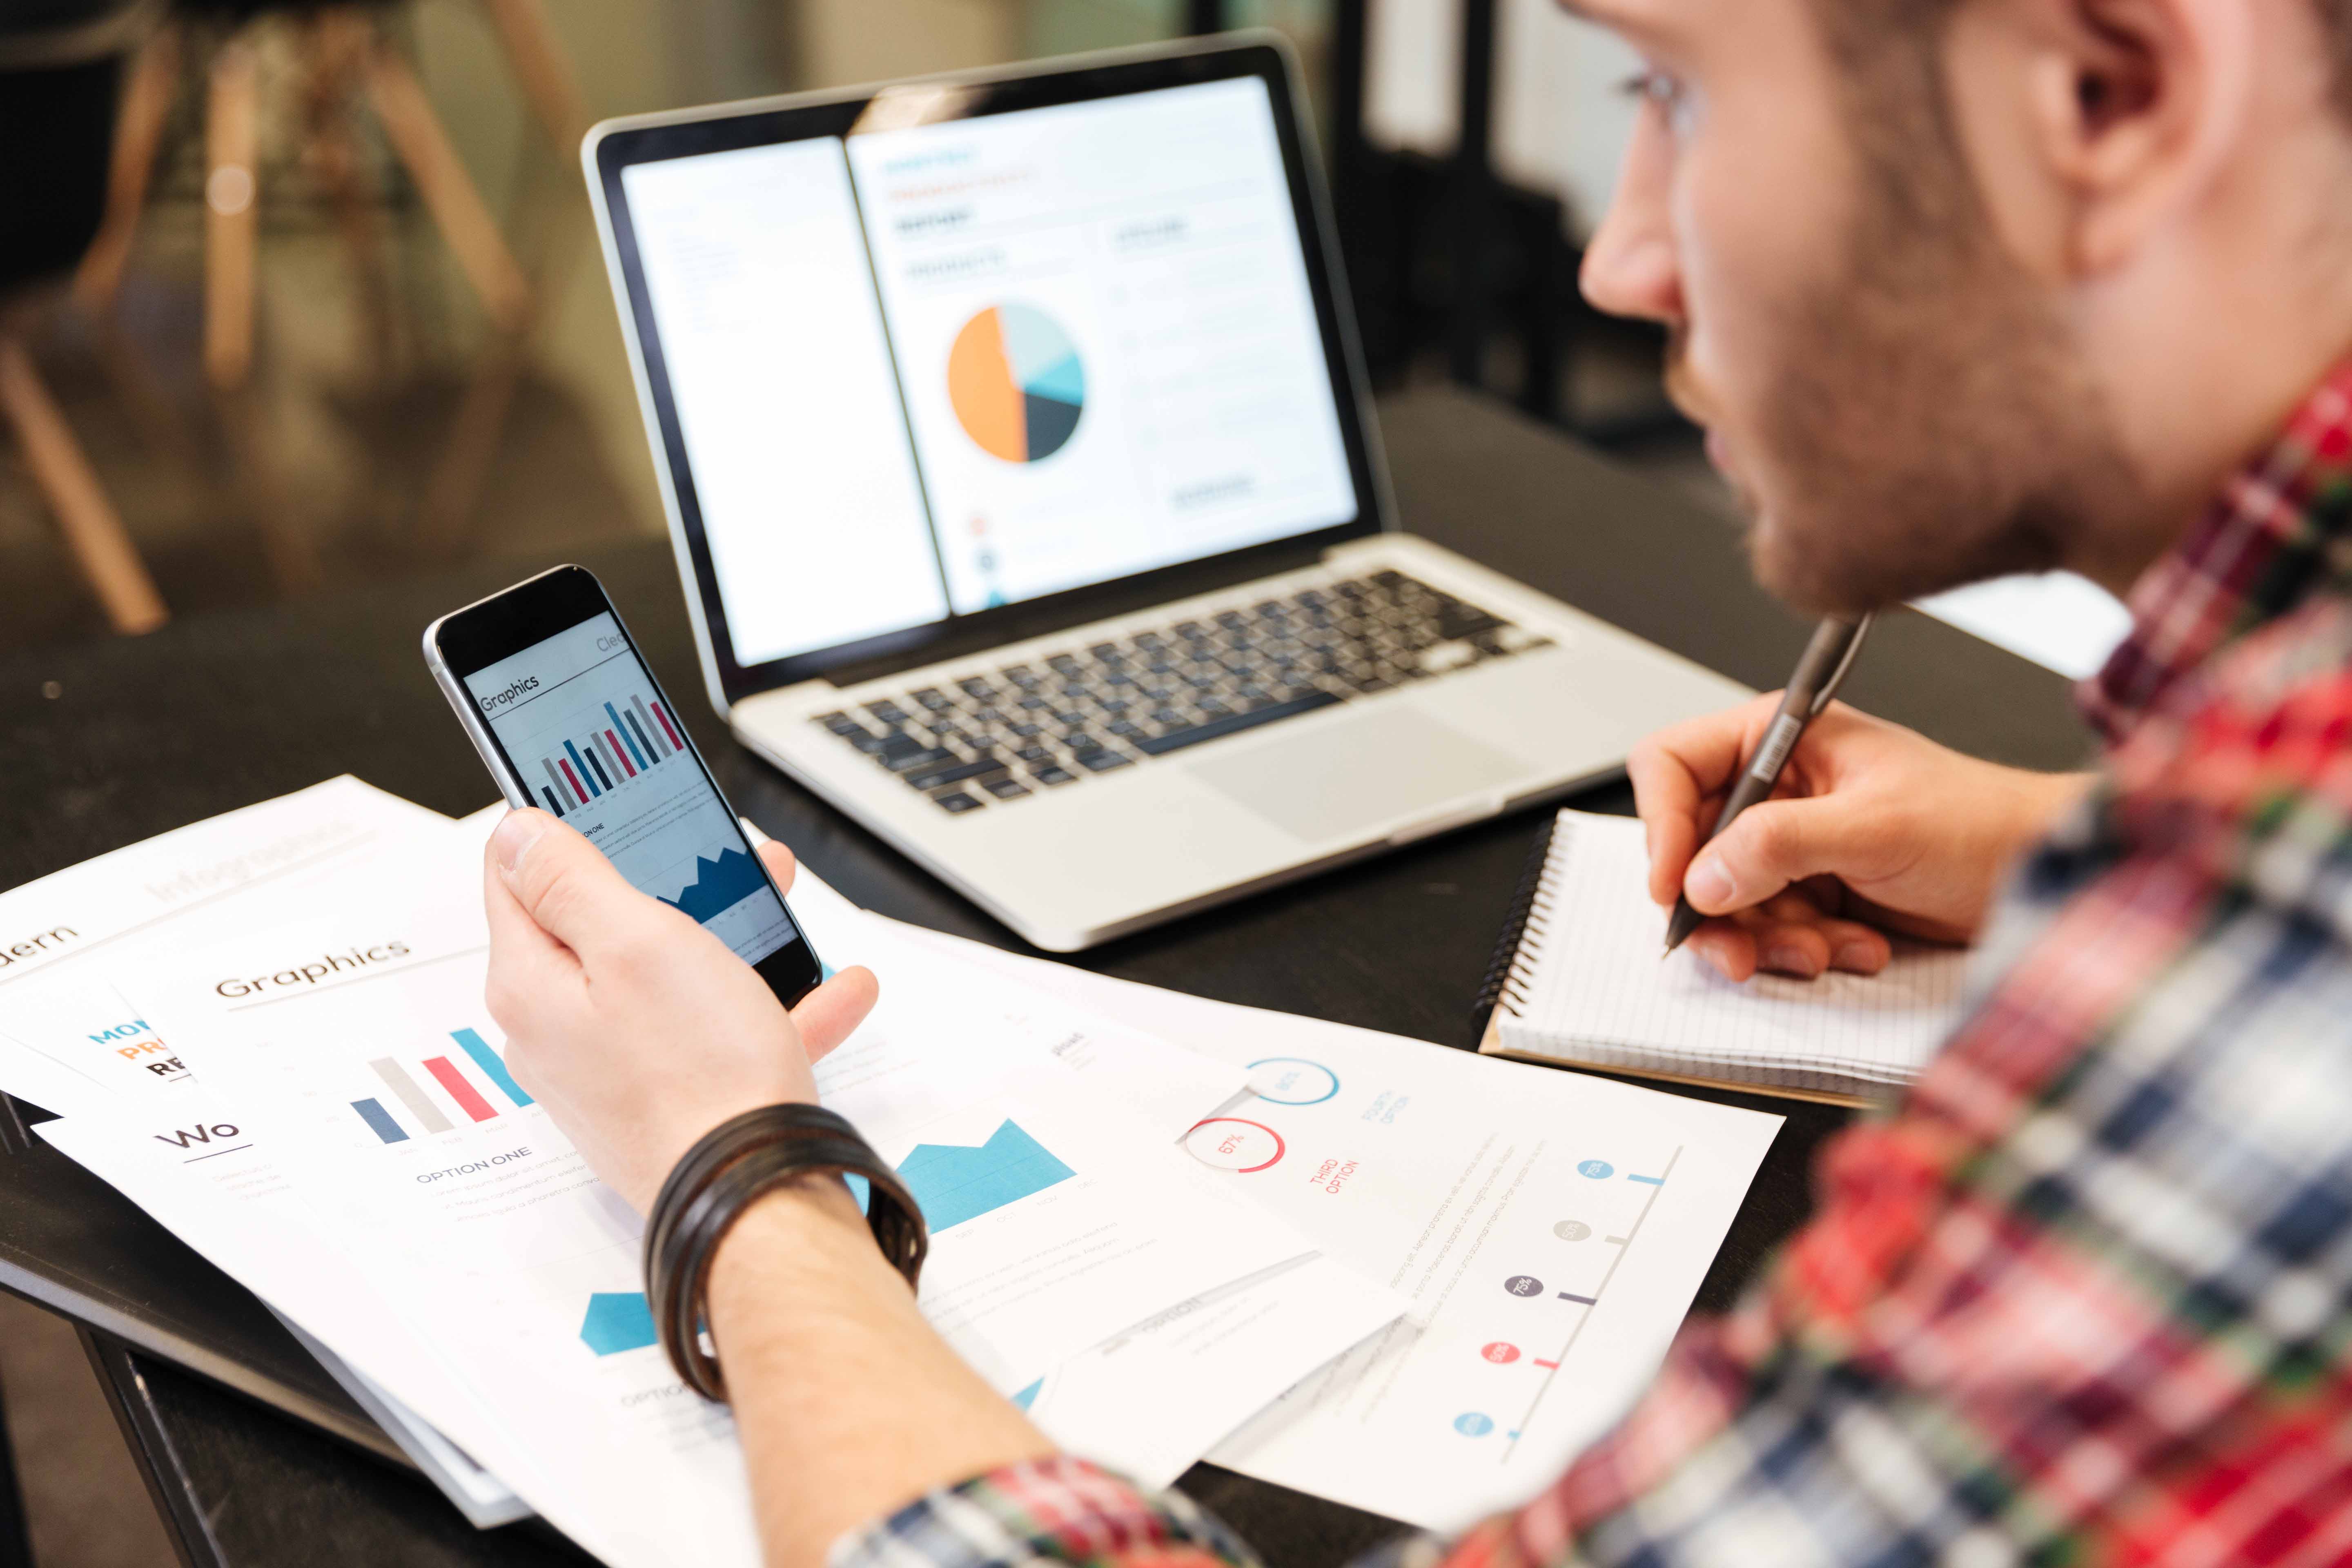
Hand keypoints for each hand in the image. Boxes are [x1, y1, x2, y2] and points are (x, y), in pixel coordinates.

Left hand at [481, 809, 878, 1211]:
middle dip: (661, 881)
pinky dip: (762, 1005)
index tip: (597, 796)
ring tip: (781, 909)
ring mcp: (609, 1068)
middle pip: (595, 925)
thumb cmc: (699, 1073)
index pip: (513, 878)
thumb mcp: (636, 941)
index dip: (555, 827)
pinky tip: (829, 991)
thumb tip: (516, 832)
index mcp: (533, 984)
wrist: (754, 1195)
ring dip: (724, 938)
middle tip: (716, 852)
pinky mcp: (660, 1098)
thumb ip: (571, 881)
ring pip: (662, 975)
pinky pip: (707, 1032)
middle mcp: (557, 1029)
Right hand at [1629, 697, 2090, 982]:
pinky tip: (1857, 945)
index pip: (1673, 767)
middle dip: (1720, 908)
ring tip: (1826, 950)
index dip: (1662, 826)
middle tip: (1741, 952)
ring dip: (1770, 940)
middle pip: (1692, 850)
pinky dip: (1806, 950)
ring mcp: (1793, 843)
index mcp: (1780, 739)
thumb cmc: (1980, 824)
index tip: (1674, 886)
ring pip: (1727, 902)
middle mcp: (1777, 788)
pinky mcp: (1813, 891)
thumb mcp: (1875, 826)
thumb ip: (1780, 845)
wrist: (2042, 875)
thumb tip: (1703, 877)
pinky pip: (1770, 931)